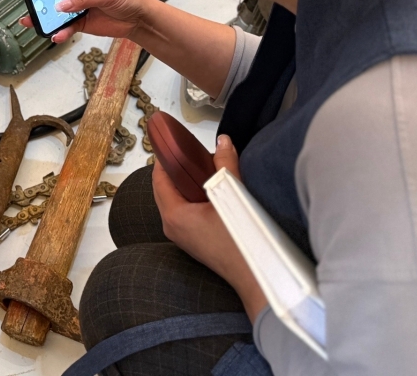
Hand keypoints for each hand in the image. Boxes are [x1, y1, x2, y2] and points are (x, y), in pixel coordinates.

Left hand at [151, 135, 267, 320]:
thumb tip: (222, 141)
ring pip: (177, 200)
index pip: (159, 178)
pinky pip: (186, 211)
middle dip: (177, 169)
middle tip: (193, 152)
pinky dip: (194, 197)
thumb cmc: (242, 242)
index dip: (166, 158)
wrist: (257, 275)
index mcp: (174, 215)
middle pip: (166, 189)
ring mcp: (183, 236)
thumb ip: (225, 164)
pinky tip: (211, 190)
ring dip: (187, 183)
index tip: (174, 142)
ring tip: (204, 167)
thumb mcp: (233, 195)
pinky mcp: (195, 241)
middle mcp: (173, 227)